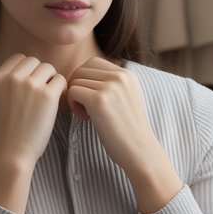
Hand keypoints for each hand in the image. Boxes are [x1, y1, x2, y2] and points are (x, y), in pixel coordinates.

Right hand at [0, 54, 66, 168]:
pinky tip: (57, 103)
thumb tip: (32, 71)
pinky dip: (63, 90)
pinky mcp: (47, 95)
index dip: (29, 70)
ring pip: (50, 68)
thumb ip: (11, 83)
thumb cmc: (8, 130)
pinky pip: (61, 81)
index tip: (32, 85)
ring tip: (49, 99)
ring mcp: (30, 85)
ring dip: (52, 81)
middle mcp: (12, 77)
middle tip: (43, 93)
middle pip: (36, 62)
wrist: (11, 151)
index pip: (20, 58)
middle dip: (42, 75)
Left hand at [65, 58, 182, 211]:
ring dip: (75, 98)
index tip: (90, 98)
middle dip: (78, 88)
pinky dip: (73, 105)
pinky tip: (85, 118)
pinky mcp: (99, 100)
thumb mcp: (127, 97)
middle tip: (86, 108)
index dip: (85, 79)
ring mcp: (110, 87)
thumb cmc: (129, 129)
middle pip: (81, 70)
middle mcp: (120, 76)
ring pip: (75, 81)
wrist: (140, 150)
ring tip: (87, 115)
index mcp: (127, 74)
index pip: (92, 63)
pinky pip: (72, 92)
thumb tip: (83, 74)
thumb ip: (111, 83)